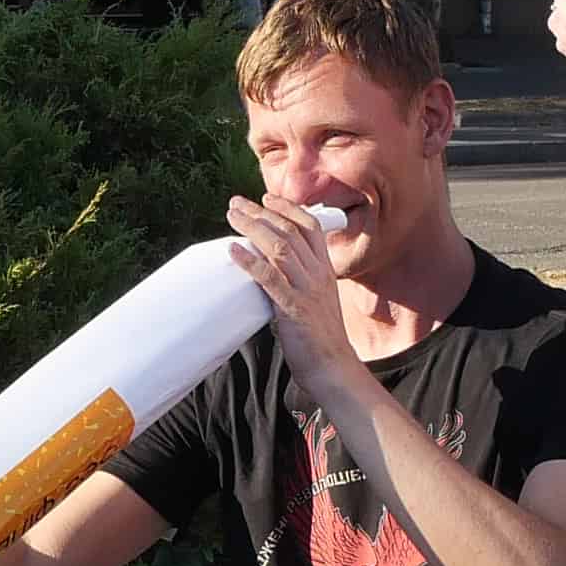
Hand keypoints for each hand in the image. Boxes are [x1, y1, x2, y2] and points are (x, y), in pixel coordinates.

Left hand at [222, 194, 365, 392]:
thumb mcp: (318, 301)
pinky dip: (249, 262)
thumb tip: (276, 270)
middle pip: (289, 231)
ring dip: (252, 228)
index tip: (267, 198)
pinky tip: (232, 250)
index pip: (310, 228)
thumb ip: (302, 282)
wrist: (334, 368)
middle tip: (236, 202)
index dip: (288, 209)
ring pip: (279, 248)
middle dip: (261, 212)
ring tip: (232, 216)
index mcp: (325, 271)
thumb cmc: (321, 339)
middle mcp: (318, 275)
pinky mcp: (293, 309)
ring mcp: (306, 290)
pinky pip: (269, 279)